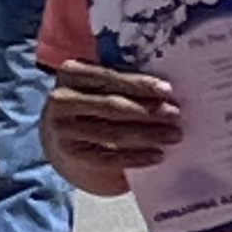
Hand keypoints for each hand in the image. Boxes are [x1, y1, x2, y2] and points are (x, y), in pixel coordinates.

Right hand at [42, 57, 180, 195]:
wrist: (56, 136)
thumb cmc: (87, 104)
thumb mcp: (94, 86)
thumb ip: (118, 82)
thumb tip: (163, 92)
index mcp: (70, 74)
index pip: (109, 77)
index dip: (139, 84)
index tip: (167, 90)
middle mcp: (61, 100)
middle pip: (112, 105)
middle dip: (148, 110)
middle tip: (176, 114)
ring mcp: (63, 129)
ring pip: (113, 132)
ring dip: (148, 134)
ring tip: (173, 135)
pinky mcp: (70, 154)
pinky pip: (108, 157)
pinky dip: (136, 157)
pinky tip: (157, 156)